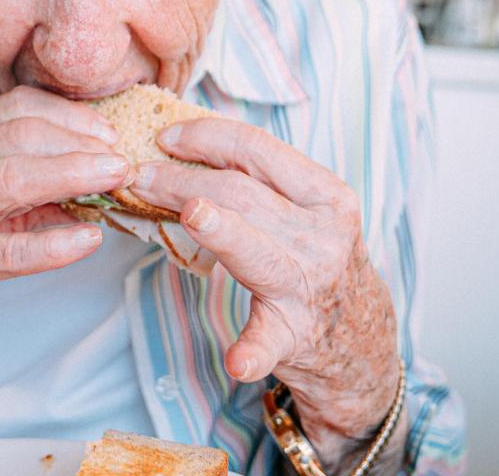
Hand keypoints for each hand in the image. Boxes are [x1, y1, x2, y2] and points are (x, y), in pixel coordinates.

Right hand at [0, 86, 130, 368]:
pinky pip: (10, 251)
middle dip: (81, 143)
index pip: (18, 106)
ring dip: (74, 176)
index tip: (110, 130)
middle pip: (21, 136)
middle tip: (123, 157)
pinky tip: (90, 242)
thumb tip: (101, 164)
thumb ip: (30, 172)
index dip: (71, 114)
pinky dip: (55, 245)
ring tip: (116, 181)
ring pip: (14, 179)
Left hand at [128, 118, 399, 458]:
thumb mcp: (307, 210)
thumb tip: (184, 147)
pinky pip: (269, 342)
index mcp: (325, 195)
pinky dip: (252, 352)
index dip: (205, 137)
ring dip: (211, 229)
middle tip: (138, 175)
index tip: (164, 137)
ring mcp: (308, 286)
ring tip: (184, 214)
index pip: (257, 149)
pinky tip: (237, 361)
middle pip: (241, 193)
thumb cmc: (317, 260)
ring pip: (250, 246)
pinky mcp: (292, 335)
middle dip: (181, 179)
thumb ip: (259, 181)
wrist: (360, 338)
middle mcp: (322, 236)